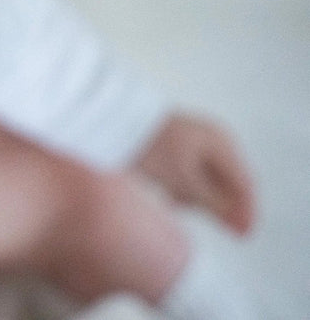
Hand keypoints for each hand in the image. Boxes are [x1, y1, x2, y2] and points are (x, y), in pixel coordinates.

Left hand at [132, 113, 255, 235]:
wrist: (110, 120)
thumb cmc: (148, 147)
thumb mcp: (183, 180)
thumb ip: (213, 204)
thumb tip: (241, 227)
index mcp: (221, 142)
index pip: (244, 182)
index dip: (246, 211)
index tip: (242, 236)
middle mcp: (212, 139)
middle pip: (227, 181)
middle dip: (216, 204)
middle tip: (197, 216)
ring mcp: (194, 141)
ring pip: (206, 180)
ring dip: (195, 197)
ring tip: (173, 199)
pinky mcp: (175, 147)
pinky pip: (188, 174)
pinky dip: (181, 188)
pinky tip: (166, 194)